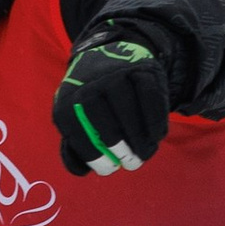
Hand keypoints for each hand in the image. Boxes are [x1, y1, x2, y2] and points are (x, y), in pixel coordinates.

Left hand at [53, 23, 172, 175]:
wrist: (113, 54)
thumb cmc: (93, 99)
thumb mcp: (78, 116)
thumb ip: (75, 146)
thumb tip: (82, 171)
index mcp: (68, 99)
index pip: (77, 131)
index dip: (93, 155)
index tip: (109, 169)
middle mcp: (89, 83)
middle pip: (104, 121)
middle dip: (121, 149)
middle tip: (132, 164)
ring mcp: (115, 73)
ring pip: (129, 111)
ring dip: (140, 138)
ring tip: (145, 154)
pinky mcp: (141, 68)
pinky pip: (151, 98)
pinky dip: (155, 121)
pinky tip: (157, 136)